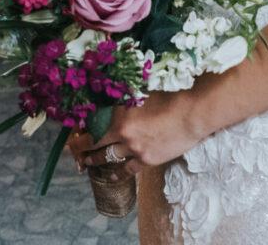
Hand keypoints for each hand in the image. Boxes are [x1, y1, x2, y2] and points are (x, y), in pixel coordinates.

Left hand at [81, 90, 205, 175]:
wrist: (193, 113)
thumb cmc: (173, 95)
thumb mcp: (144, 90)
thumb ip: (127, 95)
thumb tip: (114, 92)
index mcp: (120, 111)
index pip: (93, 120)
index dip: (81, 125)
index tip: (75, 128)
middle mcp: (122, 131)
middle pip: (94, 141)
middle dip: (81, 146)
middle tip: (73, 148)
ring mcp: (133, 147)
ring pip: (106, 157)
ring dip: (93, 160)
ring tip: (85, 162)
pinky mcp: (146, 160)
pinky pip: (126, 170)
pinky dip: (116, 174)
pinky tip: (110, 176)